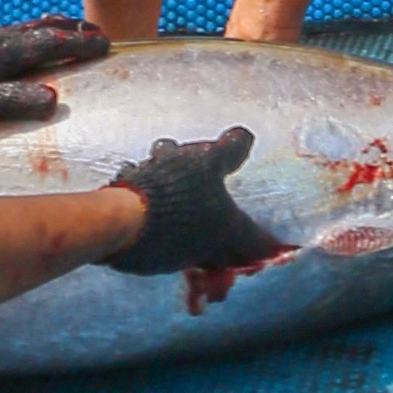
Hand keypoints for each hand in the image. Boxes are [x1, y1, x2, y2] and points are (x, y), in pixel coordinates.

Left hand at [0, 16, 110, 137]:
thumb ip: (11, 100)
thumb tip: (53, 101)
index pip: (49, 43)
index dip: (78, 44)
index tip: (105, 43)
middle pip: (40, 30)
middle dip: (72, 30)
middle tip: (98, 33)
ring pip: (23, 28)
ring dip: (52, 27)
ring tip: (70, 28)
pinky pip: (5, 32)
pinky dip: (26, 33)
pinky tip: (21, 39)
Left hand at [105, 129, 285, 276]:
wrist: (126, 225)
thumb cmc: (184, 221)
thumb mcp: (225, 233)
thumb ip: (248, 239)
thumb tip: (272, 248)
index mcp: (208, 163)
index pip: (233, 144)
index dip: (239, 145)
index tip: (243, 146)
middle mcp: (176, 158)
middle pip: (182, 147)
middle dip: (184, 159)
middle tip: (192, 181)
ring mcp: (146, 169)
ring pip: (153, 163)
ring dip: (157, 176)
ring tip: (162, 199)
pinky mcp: (120, 187)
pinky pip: (130, 183)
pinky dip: (136, 194)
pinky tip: (137, 214)